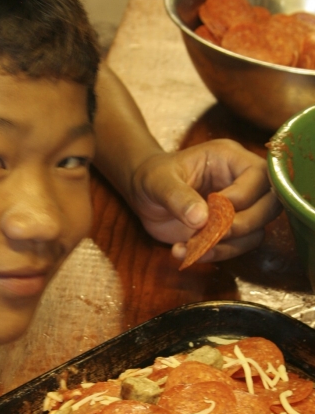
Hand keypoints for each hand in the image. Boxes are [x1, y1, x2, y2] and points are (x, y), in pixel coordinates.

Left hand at [130, 139, 281, 261]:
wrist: (143, 194)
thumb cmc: (152, 177)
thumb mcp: (159, 182)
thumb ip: (179, 197)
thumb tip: (201, 219)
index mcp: (229, 159)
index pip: (259, 175)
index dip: (243, 197)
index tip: (213, 211)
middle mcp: (241, 181)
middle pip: (270, 205)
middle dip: (242, 225)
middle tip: (209, 234)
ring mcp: (238, 208)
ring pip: (256, 232)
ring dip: (226, 246)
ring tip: (190, 247)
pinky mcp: (229, 230)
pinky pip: (238, 247)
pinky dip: (215, 255)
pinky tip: (184, 252)